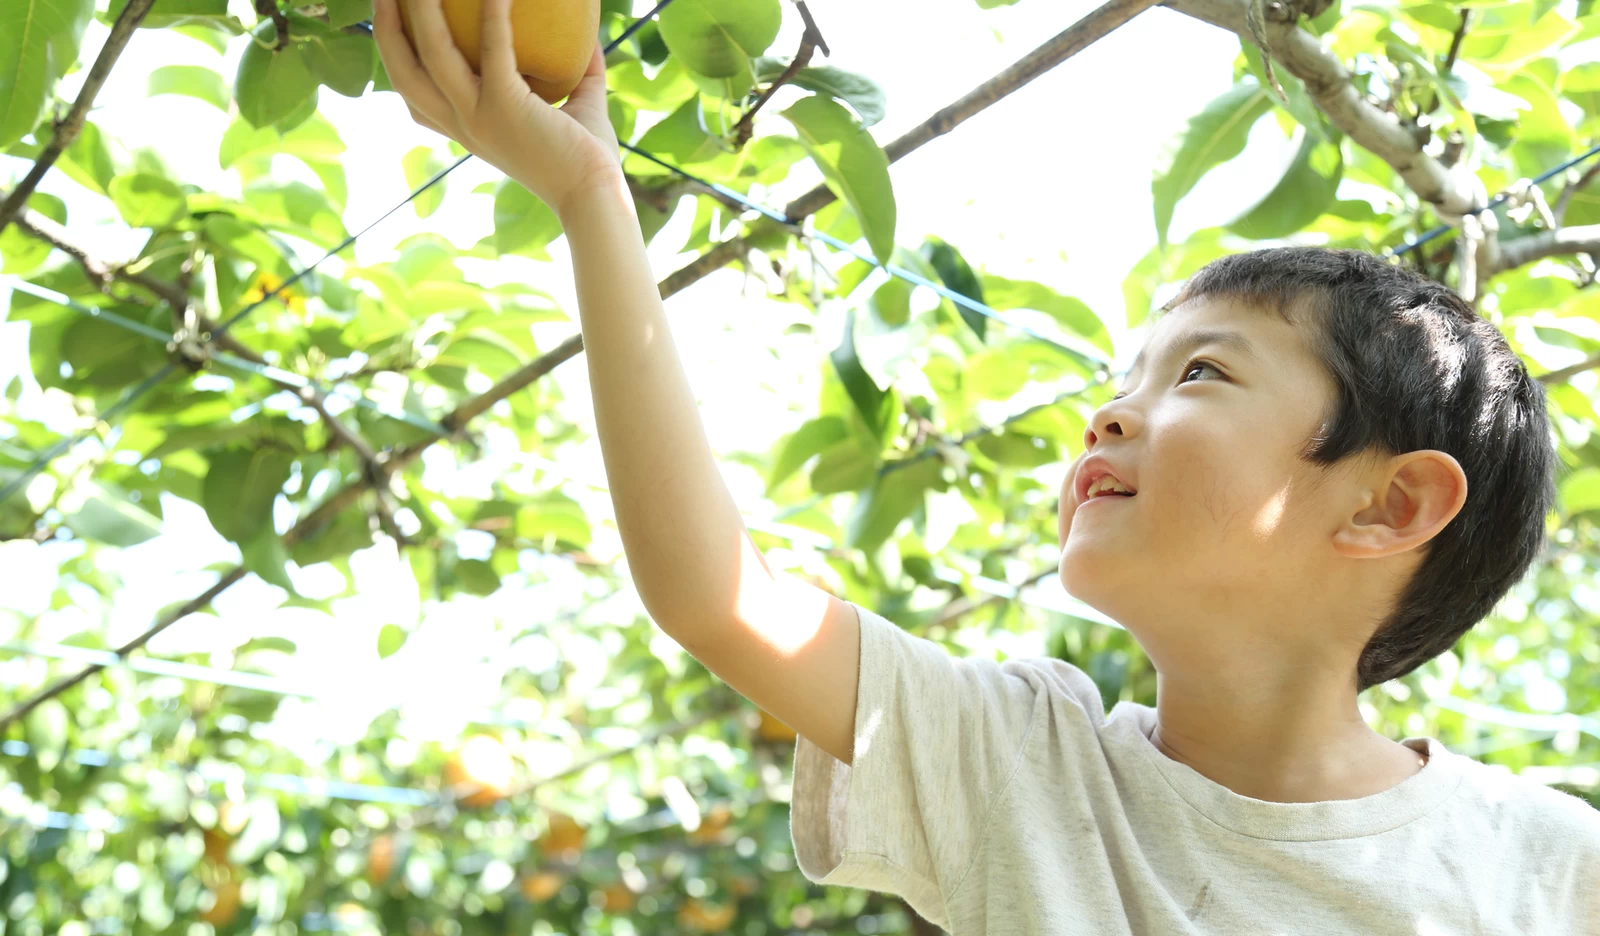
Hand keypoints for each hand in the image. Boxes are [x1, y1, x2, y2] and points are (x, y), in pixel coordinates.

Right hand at [371, 0, 622, 220]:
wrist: (595, 196)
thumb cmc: (587, 158)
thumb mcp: (575, 110)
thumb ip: (577, 73)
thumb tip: (588, 39)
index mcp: (466, 129)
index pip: (414, 96)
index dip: (395, 57)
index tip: (393, 22)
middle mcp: (462, 124)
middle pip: (403, 73)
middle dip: (385, 28)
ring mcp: (478, 116)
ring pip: (431, 54)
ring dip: (420, 11)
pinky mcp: (505, 107)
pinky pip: (493, 50)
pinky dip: (492, 15)